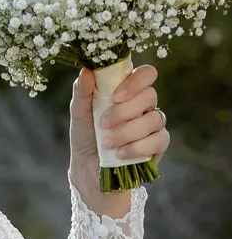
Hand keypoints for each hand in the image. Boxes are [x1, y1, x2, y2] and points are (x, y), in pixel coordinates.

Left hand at [68, 63, 168, 214]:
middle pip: (150, 95)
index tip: (115, 96)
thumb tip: (86, 71)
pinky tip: (121, 154)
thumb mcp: (79, 114)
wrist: (88, 168)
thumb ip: (82, 92)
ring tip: (106, 143)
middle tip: (103, 124)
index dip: (135, 81)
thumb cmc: (86, 136)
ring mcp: (154, 123)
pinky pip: (159, 140)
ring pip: (154, 119)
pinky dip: (138, 147)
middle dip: (125, 111)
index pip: (145, 74)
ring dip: (128, 132)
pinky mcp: (159, 144)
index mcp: (128, 91)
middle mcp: (145, 104)